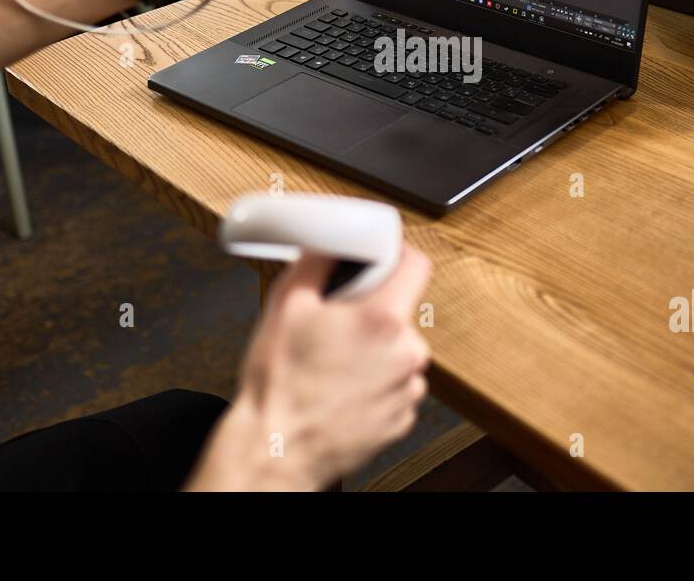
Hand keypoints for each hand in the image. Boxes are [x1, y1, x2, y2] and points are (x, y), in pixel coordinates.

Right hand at [187, 243, 432, 490]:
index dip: (397, 256)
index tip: (381, 260)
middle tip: (336, 323)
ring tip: (333, 364)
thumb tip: (328, 242)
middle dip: (373, 311)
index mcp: (383, 320)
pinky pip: (395, 386)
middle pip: (402, 312)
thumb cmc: (280, 385)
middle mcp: (407, 354)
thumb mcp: (286, 305)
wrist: (276, 450)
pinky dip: (375, 383)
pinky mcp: (402, 418)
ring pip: (399, 351)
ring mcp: (407, 389)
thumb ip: (315, 262)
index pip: (417, 265)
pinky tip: (341, 389)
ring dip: (375, 350)